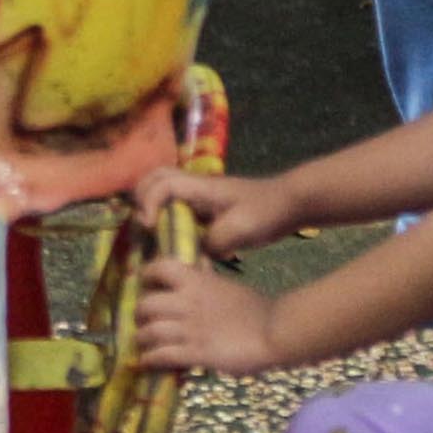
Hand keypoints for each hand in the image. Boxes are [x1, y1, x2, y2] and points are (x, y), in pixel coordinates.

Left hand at [136, 258, 282, 374]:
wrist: (276, 331)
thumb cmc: (257, 308)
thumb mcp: (226, 286)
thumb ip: (206, 282)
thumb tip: (195, 272)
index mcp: (195, 280)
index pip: (158, 268)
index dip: (147, 277)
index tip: (148, 286)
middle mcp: (186, 301)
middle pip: (145, 305)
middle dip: (140, 316)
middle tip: (144, 323)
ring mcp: (189, 328)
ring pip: (148, 332)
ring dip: (142, 340)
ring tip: (144, 346)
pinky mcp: (195, 352)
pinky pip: (161, 355)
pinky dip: (149, 360)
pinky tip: (147, 363)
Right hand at [137, 168, 305, 259]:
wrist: (290, 204)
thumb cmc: (266, 212)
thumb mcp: (240, 230)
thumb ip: (213, 243)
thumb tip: (196, 255)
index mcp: (200, 186)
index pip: (162, 184)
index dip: (149, 203)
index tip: (150, 226)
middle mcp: (195, 187)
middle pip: (154, 177)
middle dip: (141, 197)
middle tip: (143, 224)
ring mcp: (200, 196)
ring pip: (163, 191)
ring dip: (151, 206)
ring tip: (151, 233)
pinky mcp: (207, 209)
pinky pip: (177, 207)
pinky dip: (167, 218)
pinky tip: (173, 242)